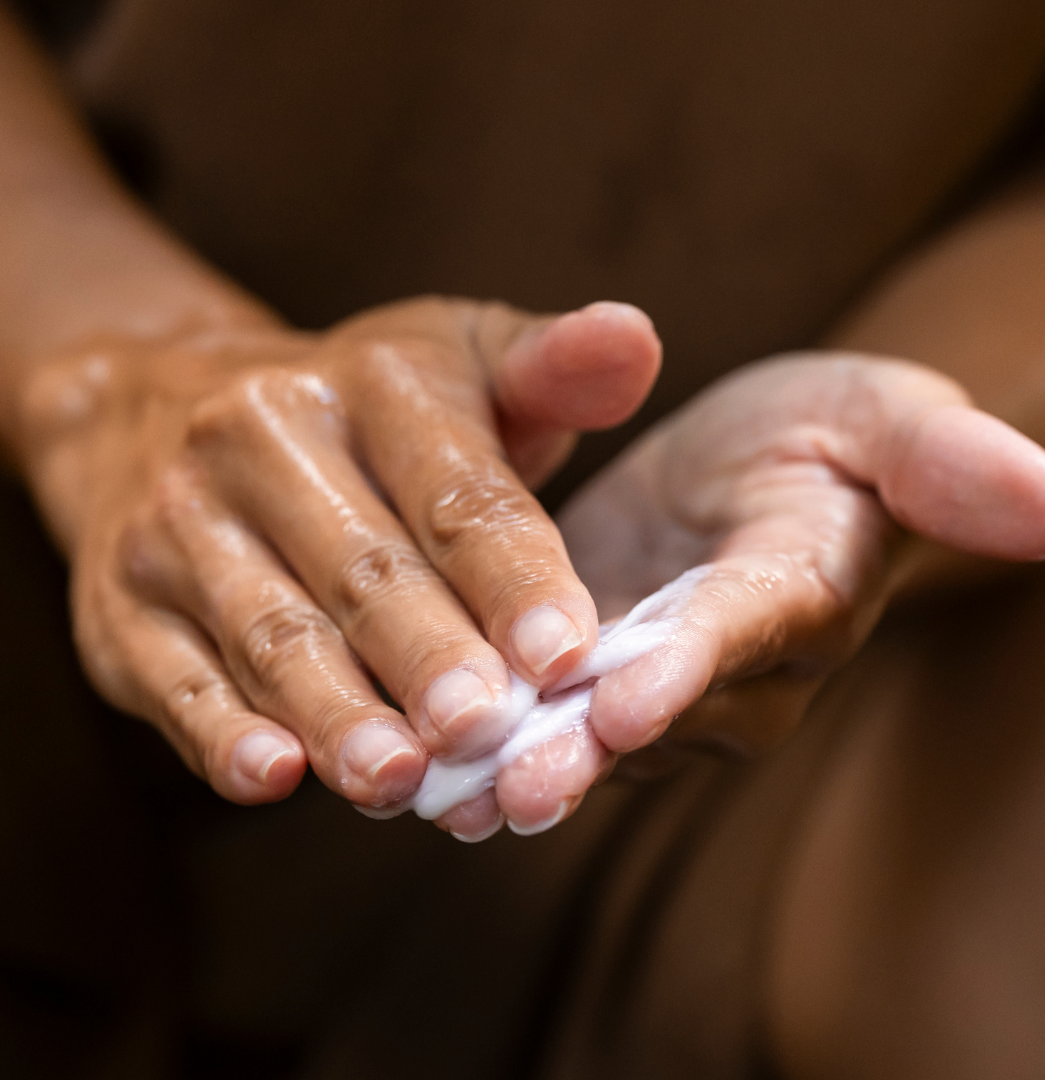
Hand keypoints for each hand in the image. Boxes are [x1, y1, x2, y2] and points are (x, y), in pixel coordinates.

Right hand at [17, 296, 659, 832]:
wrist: (154, 409)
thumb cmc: (357, 408)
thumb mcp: (455, 357)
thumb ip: (552, 369)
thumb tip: (637, 343)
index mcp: (368, 383)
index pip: (457, 489)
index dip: (514, 575)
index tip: (569, 654)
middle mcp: (259, 440)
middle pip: (363, 569)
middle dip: (429, 656)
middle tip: (489, 730)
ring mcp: (179, 526)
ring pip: (272, 631)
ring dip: (338, 712)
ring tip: (401, 779)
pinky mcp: (125, 607)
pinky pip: (176, 675)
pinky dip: (221, 731)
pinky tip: (272, 778)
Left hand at [489, 352, 1044, 827]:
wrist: (752, 470)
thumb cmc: (821, 435)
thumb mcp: (882, 419)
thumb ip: (945, 464)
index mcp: (797, 590)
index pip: (746, 633)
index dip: (689, 666)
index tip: (624, 701)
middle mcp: (734, 671)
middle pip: (654, 714)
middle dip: (585, 751)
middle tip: (510, 788)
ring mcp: (664, 693)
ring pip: (589, 738)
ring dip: (519, 767)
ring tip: (442, 794)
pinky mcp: (601, 692)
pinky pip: (550, 727)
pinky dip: (493, 748)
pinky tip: (425, 774)